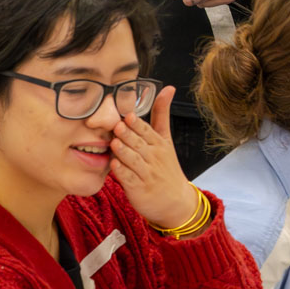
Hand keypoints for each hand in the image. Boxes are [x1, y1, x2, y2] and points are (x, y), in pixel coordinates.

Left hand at [109, 86, 197, 229]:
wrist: (175, 200)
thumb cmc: (166, 165)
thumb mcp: (166, 139)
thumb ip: (162, 114)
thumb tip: (168, 88)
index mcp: (159, 143)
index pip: (147, 131)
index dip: (137, 124)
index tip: (127, 115)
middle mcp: (154, 157)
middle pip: (139, 144)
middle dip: (128, 135)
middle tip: (117, 126)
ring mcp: (147, 173)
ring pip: (134, 160)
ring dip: (124, 152)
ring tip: (114, 143)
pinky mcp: (139, 189)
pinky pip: (129, 179)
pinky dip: (122, 172)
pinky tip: (114, 165)